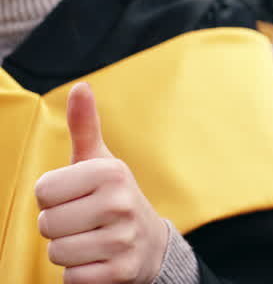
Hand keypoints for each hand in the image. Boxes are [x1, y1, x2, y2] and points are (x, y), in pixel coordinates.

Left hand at [35, 83, 169, 283]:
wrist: (150, 245)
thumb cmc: (112, 198)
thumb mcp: (101, 162)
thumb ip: (85, 126)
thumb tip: (80, 87)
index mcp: (111, 172)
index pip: (43, 192)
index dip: (53, 198)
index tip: (77, 197)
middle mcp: (120, 203)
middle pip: (47, 224)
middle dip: (59, 227)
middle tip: (84, 222)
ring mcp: (122, 239)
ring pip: (57, 252)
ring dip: (68, 251)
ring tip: (91, 241)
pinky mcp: (120, 272)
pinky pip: (71, 278)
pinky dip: (79, 273)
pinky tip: (98, 261)